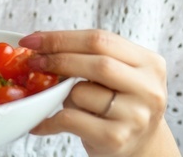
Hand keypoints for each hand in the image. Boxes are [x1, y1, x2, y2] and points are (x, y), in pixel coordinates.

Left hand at [21, 30, 178, 155]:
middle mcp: (148, 89)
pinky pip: (70, 119)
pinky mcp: (116, 139)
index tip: (33, 40)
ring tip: (69, 102)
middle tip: (33, 61)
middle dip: (58, 59)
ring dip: (63, 95)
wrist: (141, 148)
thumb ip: (91, 57)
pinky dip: (50, 120)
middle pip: (97, 62)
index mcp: (149, 63)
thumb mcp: (119, 75)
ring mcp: (135, 116)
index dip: (63, 37)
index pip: (101, 40)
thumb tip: (39, 43)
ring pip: (81, 92)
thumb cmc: (121, 105)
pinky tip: (42, 122)